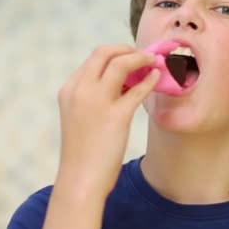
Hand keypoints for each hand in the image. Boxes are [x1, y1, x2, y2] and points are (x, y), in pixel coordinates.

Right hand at [55, 44, 159, 196]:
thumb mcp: (81, 117)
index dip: (116, 53)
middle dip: (128, 49)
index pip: (94, 58)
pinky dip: (150, 80)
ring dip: (141, 59)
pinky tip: (158, 78)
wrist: (80, 179)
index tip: (131, 57)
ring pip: (121, 63)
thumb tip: (126, 83)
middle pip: (105, 53)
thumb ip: (95, 97)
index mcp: (70, 89)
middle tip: (144, 56)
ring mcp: (96, 101)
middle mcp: (80, 90)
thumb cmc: (83, 152)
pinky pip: (138, 89)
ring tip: (154, 63)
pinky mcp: (115, 116)